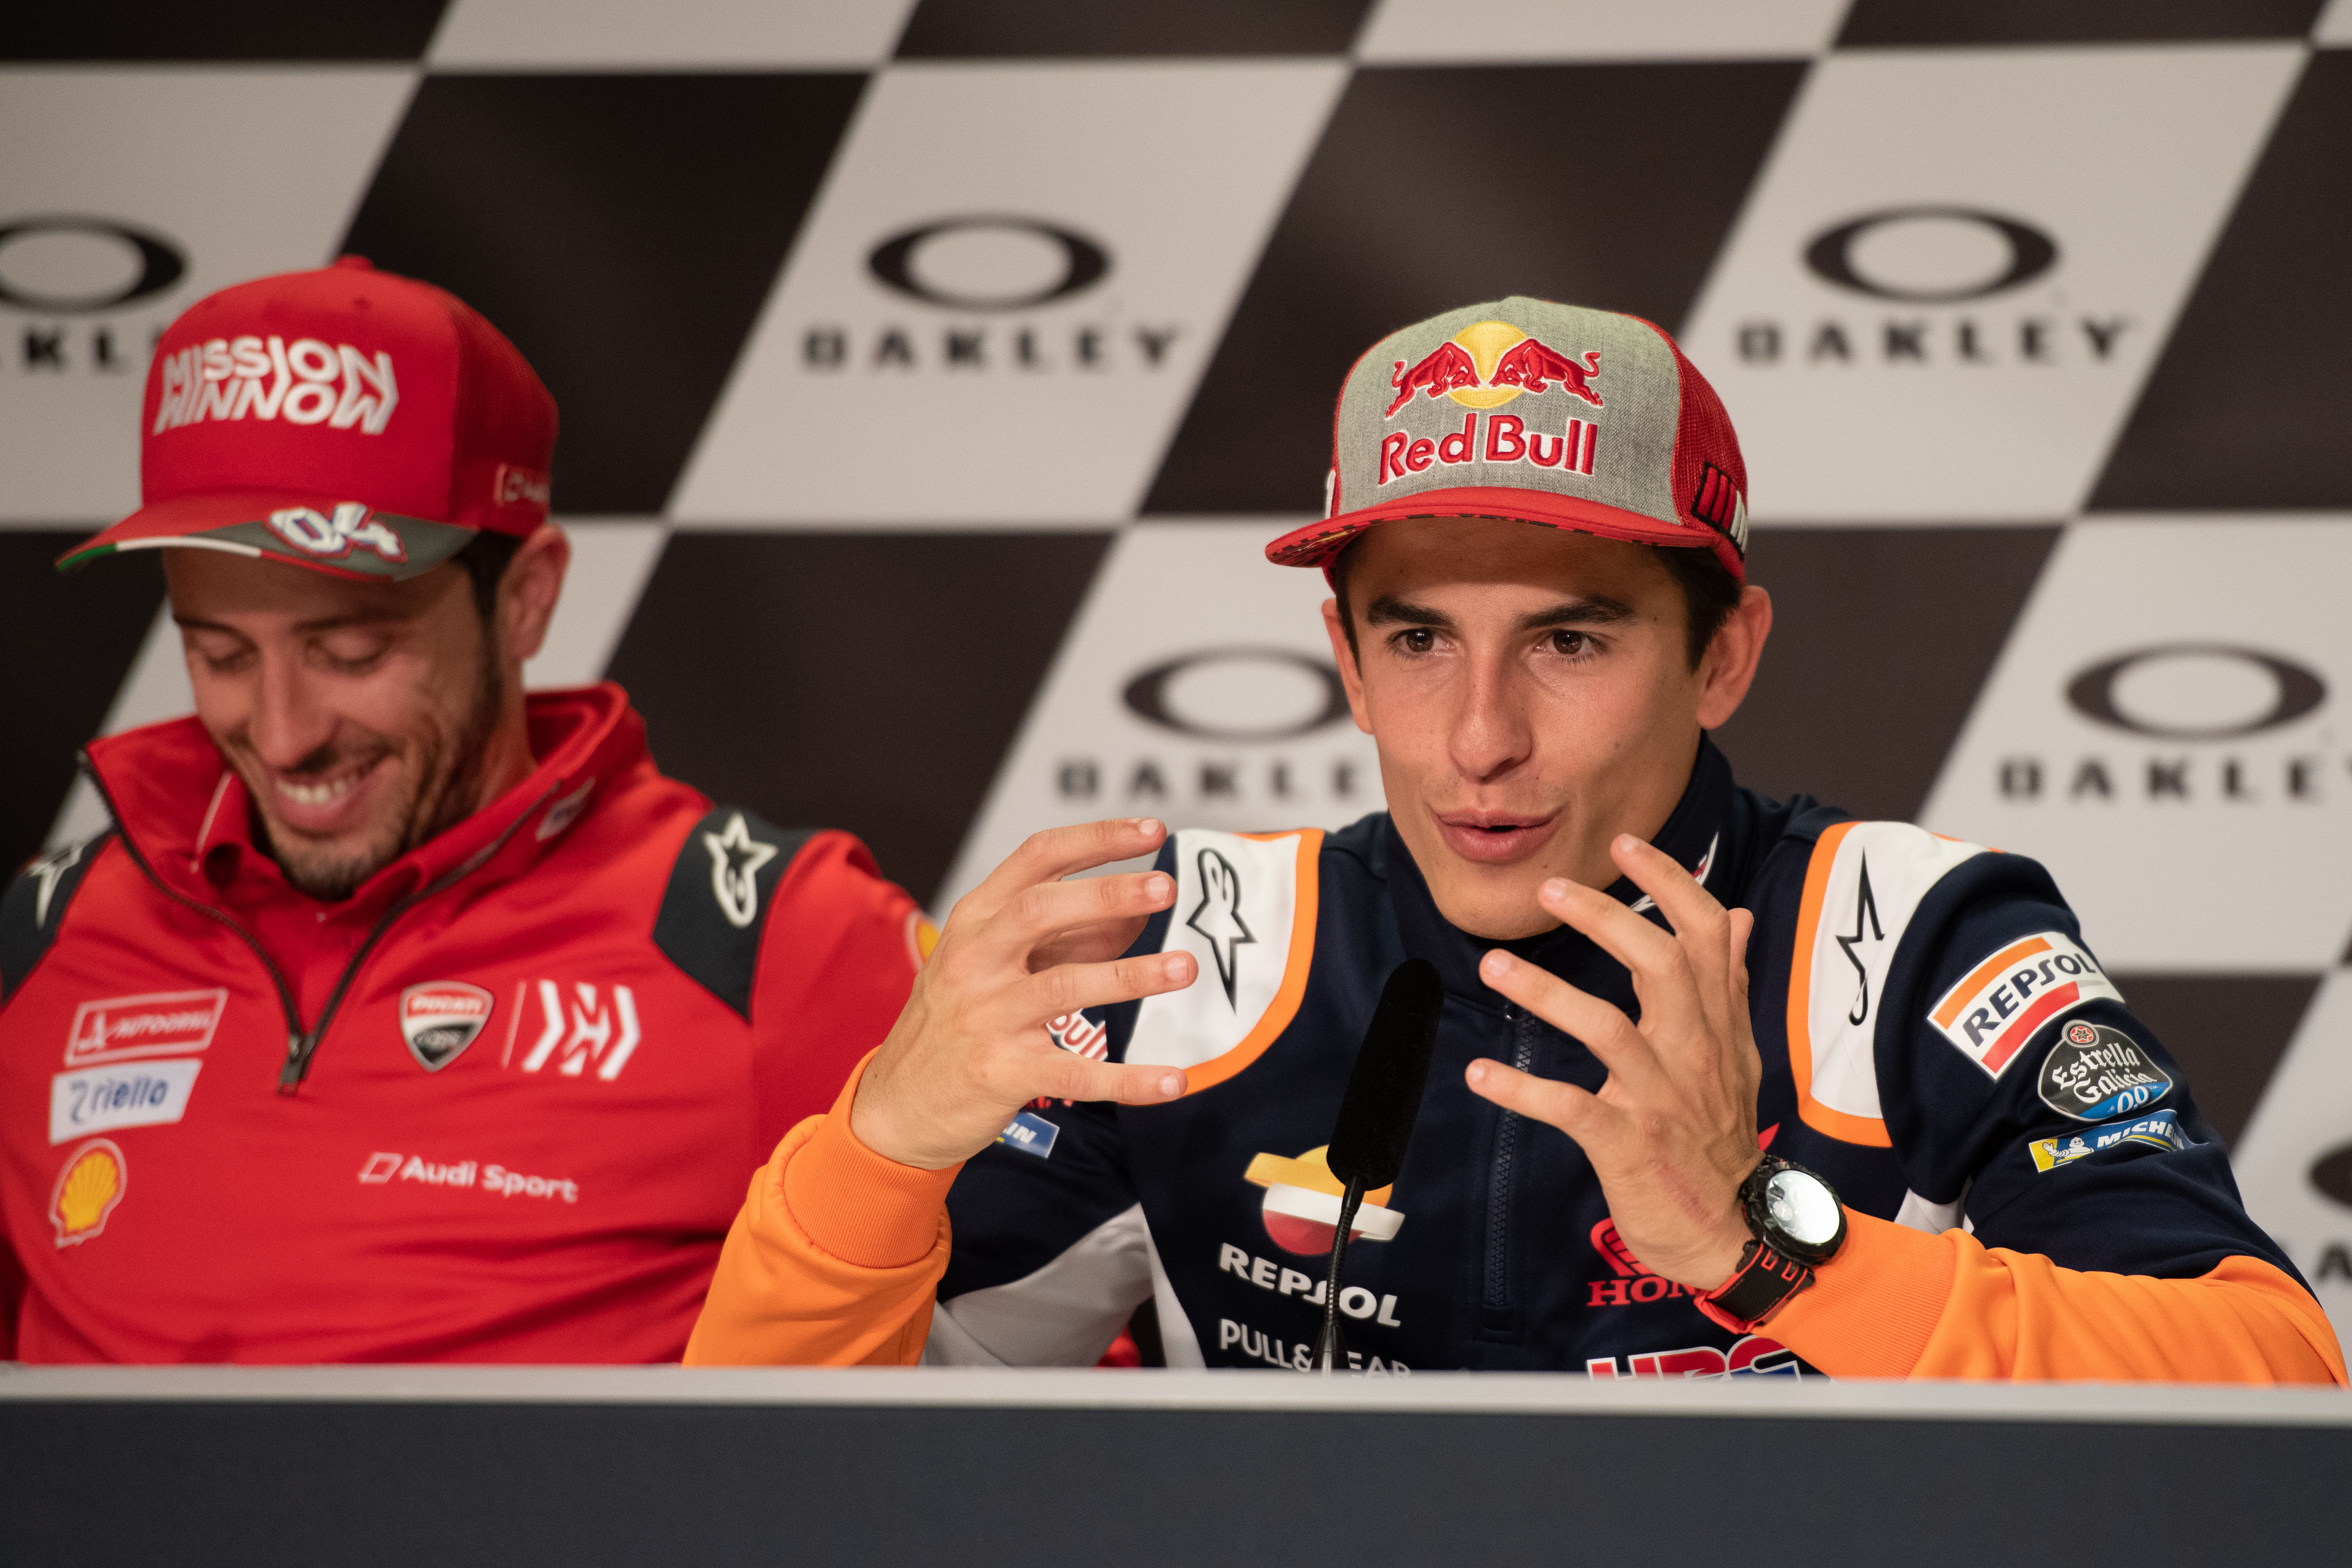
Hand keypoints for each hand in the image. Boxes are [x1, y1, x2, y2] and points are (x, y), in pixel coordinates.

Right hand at [850, 819, 1197, 1169]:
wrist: (900, 1104)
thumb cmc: (958, 1021)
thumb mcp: (995, 963)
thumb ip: (1065, 936)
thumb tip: (1138, 912)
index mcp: (976, 920)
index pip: (1036, 859)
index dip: (1096, 839)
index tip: (1150, 830)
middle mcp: (974, 960)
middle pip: (1040, 911)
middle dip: (1107, 893)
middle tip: (1166, 888)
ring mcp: (984, 1016)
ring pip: (1061, 986)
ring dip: (1129, 976)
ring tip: (1184, 967)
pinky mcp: (1000, 1073)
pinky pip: (1074, 1073)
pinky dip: (1127, 1078)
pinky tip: (1172, 1080)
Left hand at [1464, 834, 1762, 1290]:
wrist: (1733, 1231)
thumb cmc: (1722, 1137)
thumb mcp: (1739, 1051)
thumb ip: (1729, 980)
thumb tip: (1735, 913)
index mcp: (1717, 1023)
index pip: (1704, 934)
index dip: (1668, 883)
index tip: (1625, 842)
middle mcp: (1694, 1050)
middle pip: (1658, 964)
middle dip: (1605, 919)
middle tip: (1549, 888)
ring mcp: (1662, 1097)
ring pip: (1607, 1029)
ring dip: (1547, 993)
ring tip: (1492, 965)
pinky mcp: (1629, 1143)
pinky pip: (1572, 1108)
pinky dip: (1523, 1091)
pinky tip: (1480, 1074)